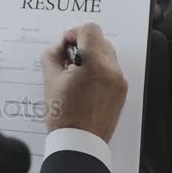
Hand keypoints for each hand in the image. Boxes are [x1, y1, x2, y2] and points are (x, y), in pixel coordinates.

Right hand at [41, 23, 127, 142]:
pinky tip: (84, 85)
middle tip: (68, 62)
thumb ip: (53, 55)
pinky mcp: (121, 91)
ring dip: (91, 57)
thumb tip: (60, 47)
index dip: (74, 33)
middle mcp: (111, 69)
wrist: (80, 142)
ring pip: (106, 54)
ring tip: (75, 75)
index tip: (66, 45)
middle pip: (99, 40)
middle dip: (82, 46)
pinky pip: (110, 70)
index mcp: (93, 63)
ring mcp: (119, 81)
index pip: (89, 30)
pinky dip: (98, 70)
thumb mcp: (50, 80)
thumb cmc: (64, 116)